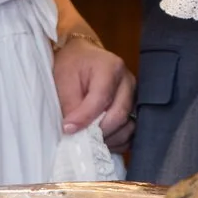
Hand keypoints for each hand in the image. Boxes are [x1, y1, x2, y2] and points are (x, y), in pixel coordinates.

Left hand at [54, 33, 135, 151]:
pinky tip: (100, 140)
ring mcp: (133, 96)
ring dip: (108, 138)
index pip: (101, 99)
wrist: (82, 57)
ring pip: (127, 126)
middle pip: (118, 115)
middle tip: (79, 138)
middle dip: (98, 131)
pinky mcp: (133, 109)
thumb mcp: (64, 78)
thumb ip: (70, 105)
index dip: (84, 117)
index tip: (68, 129)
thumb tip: (73, 131)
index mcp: (111, 67)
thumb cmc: (73, 65)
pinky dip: (116, 141)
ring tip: (88, 139)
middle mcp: (128, 82)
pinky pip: (130, 132)